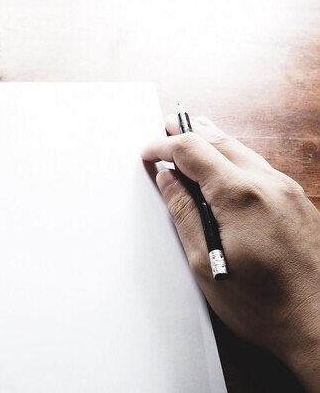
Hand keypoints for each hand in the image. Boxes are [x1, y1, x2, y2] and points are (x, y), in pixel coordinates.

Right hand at [142, 115, 319, 391]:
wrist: (319, 324)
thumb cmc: (263, 304)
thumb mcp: (204, 261)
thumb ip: (183, 213)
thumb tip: (168, 179)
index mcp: (240, 196)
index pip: (193, 150)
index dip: (164, 146)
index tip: (148, 153)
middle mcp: (268, 184)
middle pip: (220, 141)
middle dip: (189, 132)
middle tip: (166, 126)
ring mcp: (288, 191)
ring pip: (242, 150)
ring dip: (212, 139)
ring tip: (193, 131)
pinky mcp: (298, 201)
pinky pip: (259, 165)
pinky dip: (233, 156)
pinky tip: (224, 163)